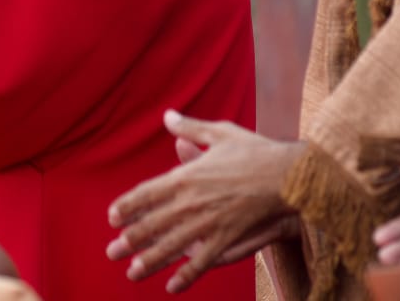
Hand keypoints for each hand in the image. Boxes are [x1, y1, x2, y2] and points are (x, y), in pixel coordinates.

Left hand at [106, 110, 302, 292]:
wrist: (288, 175)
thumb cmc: (255, 151)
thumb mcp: (220, 132)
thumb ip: (190, 127)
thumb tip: (167, 116)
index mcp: (186, 176)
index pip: (146, 193)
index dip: (127, 207)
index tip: (112, 218)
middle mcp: (191, 201)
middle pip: (153, 224)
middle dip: (130, 240)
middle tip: (111, 252)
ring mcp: (208, 222)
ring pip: (172, 246)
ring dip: (150, 261)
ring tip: (132, 273)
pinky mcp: (227, 238)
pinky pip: (202, 262)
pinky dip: (187, 275)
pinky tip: (172, 288)